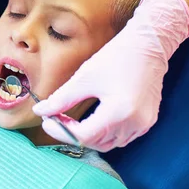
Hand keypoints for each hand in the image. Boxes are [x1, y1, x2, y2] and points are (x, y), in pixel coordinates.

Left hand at [33, 0, 188, 151]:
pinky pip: (122, 137)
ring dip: (88, 136)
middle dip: (72, 133)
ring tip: (70, 120)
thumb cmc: (117, 57)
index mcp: (118, 112)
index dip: (61, 131)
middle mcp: (134, 124)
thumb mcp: (84, 77)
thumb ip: (61, 98)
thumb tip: (41, 111)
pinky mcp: (147, 121)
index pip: (83, 136)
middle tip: (55, 118)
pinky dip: (104, 133)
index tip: (47, 121)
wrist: (148, 45)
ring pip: (109, 143)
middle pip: (95, 143)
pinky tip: (93, 119)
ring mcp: (143, 124)